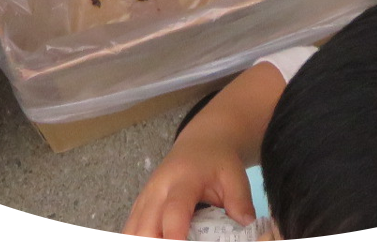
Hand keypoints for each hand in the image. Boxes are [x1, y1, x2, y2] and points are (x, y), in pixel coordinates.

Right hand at [124, 134, 255, 238]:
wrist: (200, 143)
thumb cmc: (218, 162)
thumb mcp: (235, 175)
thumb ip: (240, 201)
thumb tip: (246, 227)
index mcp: (183, 180)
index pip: (175, 210)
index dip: (174, 234)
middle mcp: (158, 190)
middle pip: (145, 227)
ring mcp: (145, 198)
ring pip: (132, 231)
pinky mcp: (139, 207)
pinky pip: (130, 231)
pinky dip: (138, 240)